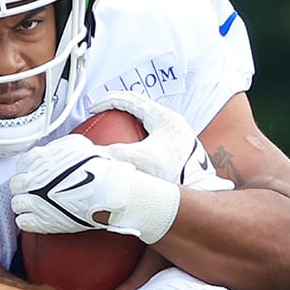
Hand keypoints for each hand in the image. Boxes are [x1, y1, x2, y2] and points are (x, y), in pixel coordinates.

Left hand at [10, 134, 179, 243]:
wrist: (108, 190)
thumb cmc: (97, 167)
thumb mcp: (77, 145)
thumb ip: (59, 146)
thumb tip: (54, 149)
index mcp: (38, 159)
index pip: (21, 165)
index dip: (30, 172)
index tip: (37, 177)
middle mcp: (31, 179)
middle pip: (16, 185)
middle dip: (26, 188)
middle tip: (38, 192)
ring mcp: (33, 201)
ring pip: (17, 204)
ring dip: (27, 205)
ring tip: (40, 207)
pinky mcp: (39, 221)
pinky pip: (23, 222)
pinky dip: (30, 221)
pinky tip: (40, 219)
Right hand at [90, 92, 232, 191]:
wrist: (200, 190)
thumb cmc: (174, 175)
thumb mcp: (138, 162)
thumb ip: (112, 155)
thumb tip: (89, 153)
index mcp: (163, 117)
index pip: (130, 99)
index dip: (107, 101)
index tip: (93, 108)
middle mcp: (173, 121)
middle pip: (140, 106)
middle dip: (118, 107)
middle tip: (102, 114)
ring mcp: (178, 133)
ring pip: (148, 119)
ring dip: (130, 121)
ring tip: (115, 128)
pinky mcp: (180, 147)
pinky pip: (154, 133)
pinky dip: (139, 136)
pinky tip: (133, 151)